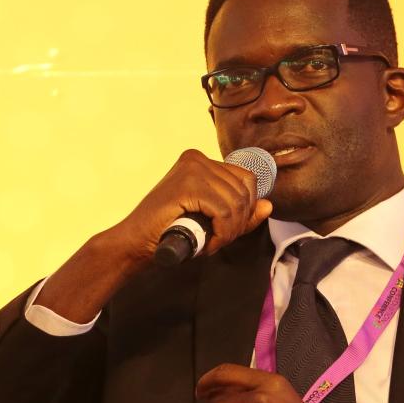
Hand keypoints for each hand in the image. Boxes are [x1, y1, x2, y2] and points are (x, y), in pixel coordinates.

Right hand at [115, 148, 271, 262]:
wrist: (135, 244)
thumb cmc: (171, 231)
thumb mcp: (213, 220)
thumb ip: (241, 213)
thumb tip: (268, 205)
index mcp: (202, 161)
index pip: (247, 179)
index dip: (247, 208)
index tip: (230, 229)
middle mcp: (197, 158)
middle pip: (245, 191)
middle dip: (239, 222)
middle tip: (220, 240)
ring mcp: (192, 169)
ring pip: (236, 203)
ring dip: (230, 231)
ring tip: (212, 243)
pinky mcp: (188, 185)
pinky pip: (224, 212)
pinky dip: (222, 233)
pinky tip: (209, 244)